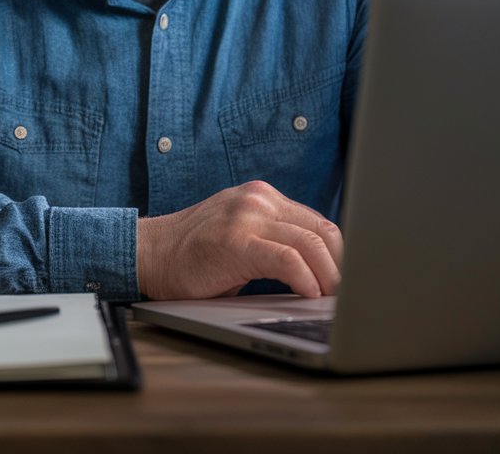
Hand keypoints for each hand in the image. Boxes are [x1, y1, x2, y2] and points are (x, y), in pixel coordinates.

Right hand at [136, 180, 342, 299]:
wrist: (148, 252)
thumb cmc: (194, 254)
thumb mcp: (241, 235)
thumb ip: (275, 241)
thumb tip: (322, 276)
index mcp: (263, 197)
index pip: (320, 223)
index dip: (342, 256)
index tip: (351, 284)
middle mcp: (259, 199)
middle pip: (324, 230)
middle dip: (343, 267)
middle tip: (349, 298)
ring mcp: (247, 216)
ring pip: (311, 242)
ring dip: (330, 277)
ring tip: (334, 301)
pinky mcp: (236, 240)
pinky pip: (286, 258)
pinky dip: (305, 278)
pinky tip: (309, 295)